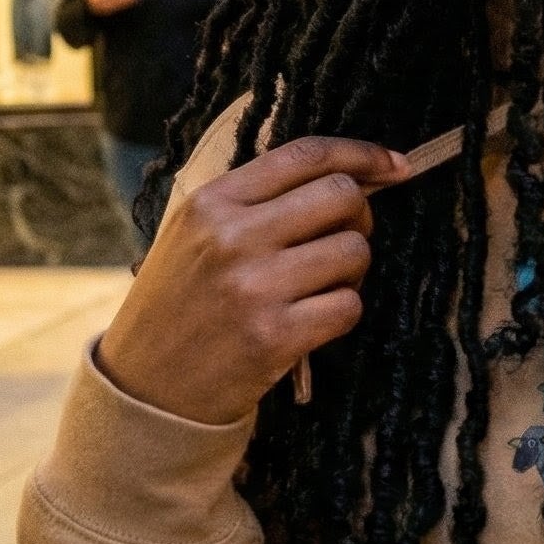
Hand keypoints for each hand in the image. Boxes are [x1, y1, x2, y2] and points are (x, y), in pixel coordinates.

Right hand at [96, 137, 408, 423]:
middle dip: (360, 217)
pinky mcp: (276, 335)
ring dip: (352, 270)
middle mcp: (233, 237)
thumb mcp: (194, 235)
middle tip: (343, 240)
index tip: (396, 165)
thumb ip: (256, 201)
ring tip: (319, 287)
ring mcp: (255, 286)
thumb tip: (348, 176)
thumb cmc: (181, 305)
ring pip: (355, 250)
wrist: (147, 388)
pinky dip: (343, 312)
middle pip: (342, 196)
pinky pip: (350, 305)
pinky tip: (313, 321)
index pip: (306, 154)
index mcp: (212, 202)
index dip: (363, 154)